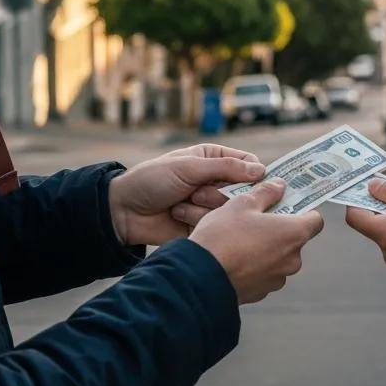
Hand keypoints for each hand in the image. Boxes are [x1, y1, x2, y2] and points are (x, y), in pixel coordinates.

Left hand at [108, 143, 264, 245]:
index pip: (248, 164)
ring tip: (182, 203)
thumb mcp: (188, 167)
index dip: (255, 173)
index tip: (256, 182)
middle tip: (198, 192)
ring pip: (230, 210)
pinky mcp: (204, 226)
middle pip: (244, 190)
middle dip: (221, 192)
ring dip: (206, 207)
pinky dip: (198, 220)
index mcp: (214, 159)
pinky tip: (179, 215)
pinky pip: (216, 226)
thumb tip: (261, 171)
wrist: (124, 211)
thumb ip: (225, 168)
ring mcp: (211, 205)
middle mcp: (216, 181)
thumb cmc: (153, 179)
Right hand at [189, 180, 323, 302]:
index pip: (315, 221)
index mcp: (294, 234)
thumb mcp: (243, 203)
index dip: (304, 211)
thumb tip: (280, 186)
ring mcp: (276, 280)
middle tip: (256, 218)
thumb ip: (267, 193)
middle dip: (279, 229)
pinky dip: (254, 265)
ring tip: (240, 239)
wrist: (199, 277)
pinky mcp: (260, 293)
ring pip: (278, 257)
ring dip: (266, 248)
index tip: (288, 204)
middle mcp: (292, 260)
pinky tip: (234, 257)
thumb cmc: (224, 235)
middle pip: (294, 239)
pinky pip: (263, 273)